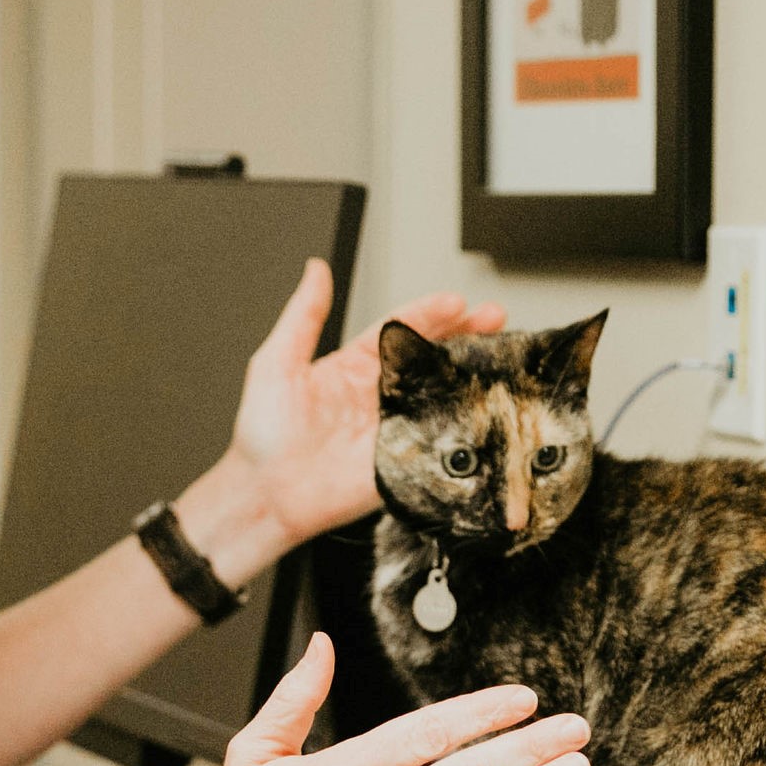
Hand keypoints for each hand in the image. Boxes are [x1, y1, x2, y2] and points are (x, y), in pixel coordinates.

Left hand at [175, 262, 507, 582]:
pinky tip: (484, 407)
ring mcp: (396, 428)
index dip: (430, 312)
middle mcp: (379, 395)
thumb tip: (316, 271)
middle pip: (432, 357)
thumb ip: (304, 316)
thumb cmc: (263, 436)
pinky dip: (464, 425)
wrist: (266, 495)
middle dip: (467, 335)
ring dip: (473, 373)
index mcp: (354, 366)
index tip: (455, 301)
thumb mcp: (277, 362)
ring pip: (444, 393)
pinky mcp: (404, 462)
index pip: (400, 328)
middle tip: (494, 317)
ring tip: (502, 352)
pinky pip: (441, 441)